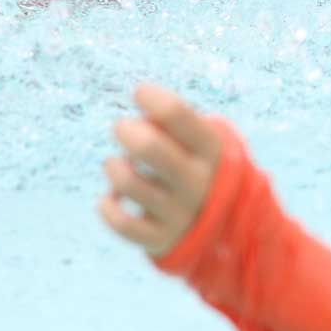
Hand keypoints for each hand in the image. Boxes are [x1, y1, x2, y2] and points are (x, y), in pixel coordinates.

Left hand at [98, 84, 223, 256]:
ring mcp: (180, 213)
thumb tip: (137, 109)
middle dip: (126, 130)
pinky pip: (122, 223)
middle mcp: (198, 181)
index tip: (140, 92)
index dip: (150, 96)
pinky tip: (111, 197)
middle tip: (120, 127)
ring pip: (129, 184)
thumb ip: (172, 121)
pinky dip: (107, 207)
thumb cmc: (195, 162)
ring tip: (115, 164)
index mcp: (210, 149)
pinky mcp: (161, 238)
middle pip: (150, 147)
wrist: (224, 222)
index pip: (176, 113)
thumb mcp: (197, 138)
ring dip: (113, 167)